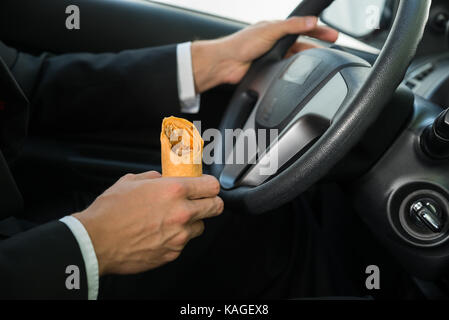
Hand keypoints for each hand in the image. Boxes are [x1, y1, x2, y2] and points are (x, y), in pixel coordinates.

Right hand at [73, 172, 222, 275]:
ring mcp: (179, 235)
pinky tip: (161, 233)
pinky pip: (184, 243)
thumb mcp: (131, 181)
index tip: (206, 187)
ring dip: (193, 222)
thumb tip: (163, 178)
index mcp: (174, 190)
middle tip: (200, 202)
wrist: (95, 241)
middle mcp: (181, 213)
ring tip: (174, 220)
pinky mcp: (172, 253)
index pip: (212, 186)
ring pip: (201, 226)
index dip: (210, 185)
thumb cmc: (110, 211)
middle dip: (210, 203)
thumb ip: (154, 177)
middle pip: (216, 207)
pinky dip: (177, 238)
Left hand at [191, 16, 338, 92]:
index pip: (302, 27)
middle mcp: (275, 41)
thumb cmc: (241, 44)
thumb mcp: (270, 30)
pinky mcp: (269, 69)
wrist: (226, 64)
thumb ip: (291, 26)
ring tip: (321, 62)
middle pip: (301, 43)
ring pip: (295, 57)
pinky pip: (286, 69)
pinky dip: (295, 70)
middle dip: (317, 44)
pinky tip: (301, 73)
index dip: (318, 29)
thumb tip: (311, 21)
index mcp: (275, 28)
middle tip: (333, 47)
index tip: (333, 34)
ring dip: (306, 59)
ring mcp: (272, 56)